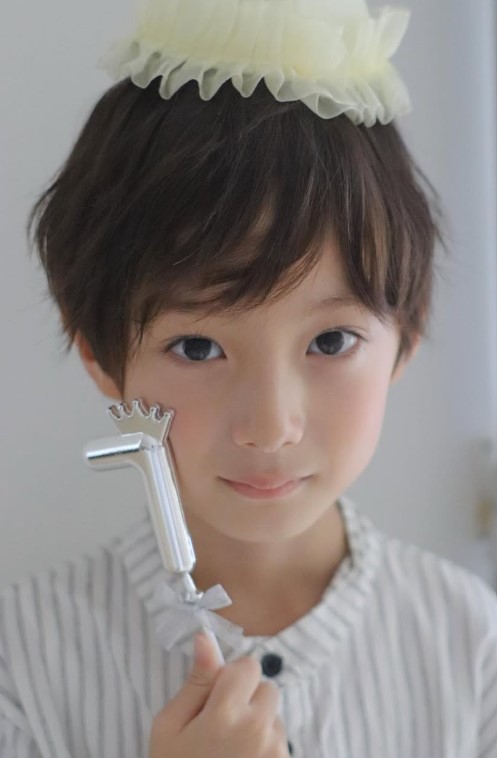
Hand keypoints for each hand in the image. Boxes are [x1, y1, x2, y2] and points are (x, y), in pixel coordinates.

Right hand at [148, 631, 289, 756]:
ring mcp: (275, 753)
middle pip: (267, 688)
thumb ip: (196, 681)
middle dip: (248, 699)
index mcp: (226, 712)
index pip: (249, 665)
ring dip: (258, 726)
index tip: (216, 698)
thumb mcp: (169, 726)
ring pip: (274, 718)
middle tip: (221, 726)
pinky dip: (265, 750)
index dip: (231, 678)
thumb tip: (206, 638)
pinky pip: (280, 745)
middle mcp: (258, 729)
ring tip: (229, 753)